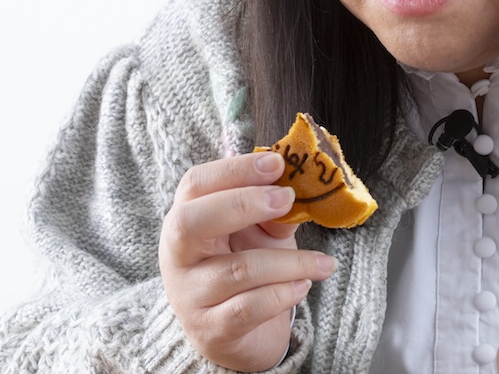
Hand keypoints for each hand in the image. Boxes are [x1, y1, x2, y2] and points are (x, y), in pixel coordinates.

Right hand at [159, 152, 336, 371]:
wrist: (243, 335)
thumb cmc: (248, 268)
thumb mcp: (260, 233)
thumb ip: (271, 213)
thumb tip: (289, 195)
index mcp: (184, 219)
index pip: (195, 185)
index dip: (234, 170)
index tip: (276, 163)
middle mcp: (176, 257)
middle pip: (191, 222)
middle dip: (243, 204)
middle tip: (287, 199)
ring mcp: (190, 296)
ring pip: (238, 270)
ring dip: (290, 261)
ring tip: (322, 262)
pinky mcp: (212, 331)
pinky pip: (250, 308)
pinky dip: (284, 294)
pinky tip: (304, 286)